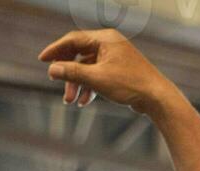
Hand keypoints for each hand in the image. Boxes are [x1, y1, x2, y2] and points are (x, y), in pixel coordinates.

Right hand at [39, 29, 177, 114]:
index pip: (74, 40)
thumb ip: (72, 73)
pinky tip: (85, 102)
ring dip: (78, 84)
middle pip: (80, 54)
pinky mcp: (121, 72)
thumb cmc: (130, 85)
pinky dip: (90, 87)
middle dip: (69, 73)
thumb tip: (51, 69)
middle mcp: (111, 44)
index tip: (42, 60)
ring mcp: (117, 58)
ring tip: (71, 101)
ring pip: (89, 68)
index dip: (56, 50)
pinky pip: (99, 76)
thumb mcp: (96, 79)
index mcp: (105, 39)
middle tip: (58, 86)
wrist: (157, 99)